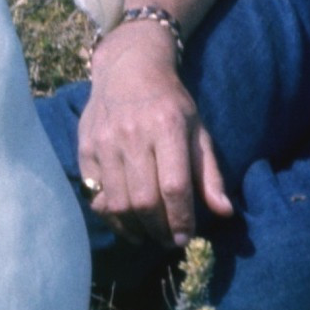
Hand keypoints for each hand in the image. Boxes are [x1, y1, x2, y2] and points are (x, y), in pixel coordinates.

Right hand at [77, 21, 234, 247]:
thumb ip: (209, 173)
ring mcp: (104, 143)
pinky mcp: (85, 149)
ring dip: (134, 229)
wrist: (128, 69)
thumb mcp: (198, 130)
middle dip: (159, 229)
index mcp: (167, 127)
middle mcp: (133, 135)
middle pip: (144, 200)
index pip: (174, 186)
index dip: (180, 219)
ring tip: (149, 236)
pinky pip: (95, 194)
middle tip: (168, 241)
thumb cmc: (170, 103)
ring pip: (117, 202)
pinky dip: (111, 216)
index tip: (185, 238)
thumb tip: (224, 211)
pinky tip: (126, 223)